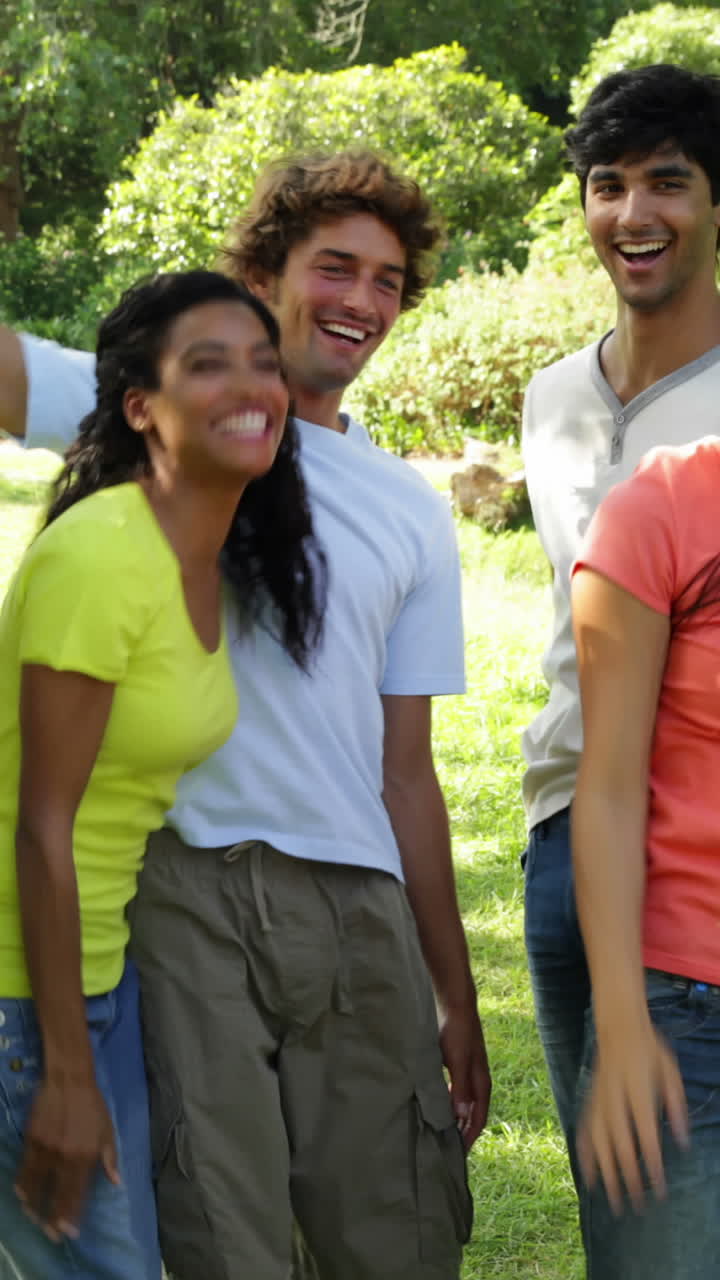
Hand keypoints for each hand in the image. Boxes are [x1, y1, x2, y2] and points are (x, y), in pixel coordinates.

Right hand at [15, 1075, 119, 1239]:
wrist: (69, 1080)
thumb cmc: (92, 1106)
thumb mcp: (108, 1131)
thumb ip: (110, 1158)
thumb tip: (116, 1182)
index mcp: (86, 1155)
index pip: (77, 1193)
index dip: (72, 1215)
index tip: (69, 1232)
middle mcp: (65, 1156)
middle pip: (56, 1195)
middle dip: (53, 1218)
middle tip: (52, 1234)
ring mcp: (46, 1149)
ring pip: (36, 1186)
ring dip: (35, 1206)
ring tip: (36, 1219)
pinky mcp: (32, 1140)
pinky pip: (25, 1169)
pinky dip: (23, 1184)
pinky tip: (23, 1195)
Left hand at [439, 1003, 491, 1147]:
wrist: (457, 1004)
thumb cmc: (457, 1032)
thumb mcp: (457, 1062)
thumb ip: (460, 1089)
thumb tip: (461, 1118)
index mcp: (481, 1082)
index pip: (478, 1118)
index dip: (469, 1137)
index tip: (458, 1156)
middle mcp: (478, 1079)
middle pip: (473, 1113)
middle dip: (464, 1131)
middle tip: (448, 1149)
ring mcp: (470, 1071)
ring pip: (465, 1102)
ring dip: (457, 1117)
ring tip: (443, 1131)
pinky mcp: (459, 1063)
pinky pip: (457, 1091)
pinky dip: (451, 1102)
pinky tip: (439, 1104)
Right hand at [578, 1020, 688, 1213]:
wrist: (618, 1026)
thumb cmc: (650, 1050)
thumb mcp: (671, 1072)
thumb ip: (676, 1106)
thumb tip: (684, 1141)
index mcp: (639, 1092)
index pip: (646, 1136)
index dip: (652, 1165)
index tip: (658, 1189)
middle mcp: (616, 1099)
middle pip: (621, 1145)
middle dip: (629, 1177)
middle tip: (636, 1204)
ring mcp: (599, 1100)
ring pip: (600, 1141)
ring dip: (606, 1172)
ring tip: (612, 1199)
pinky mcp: (589, 1099)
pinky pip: (584, 1130)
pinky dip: (585, 1153)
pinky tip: (588, 1174)